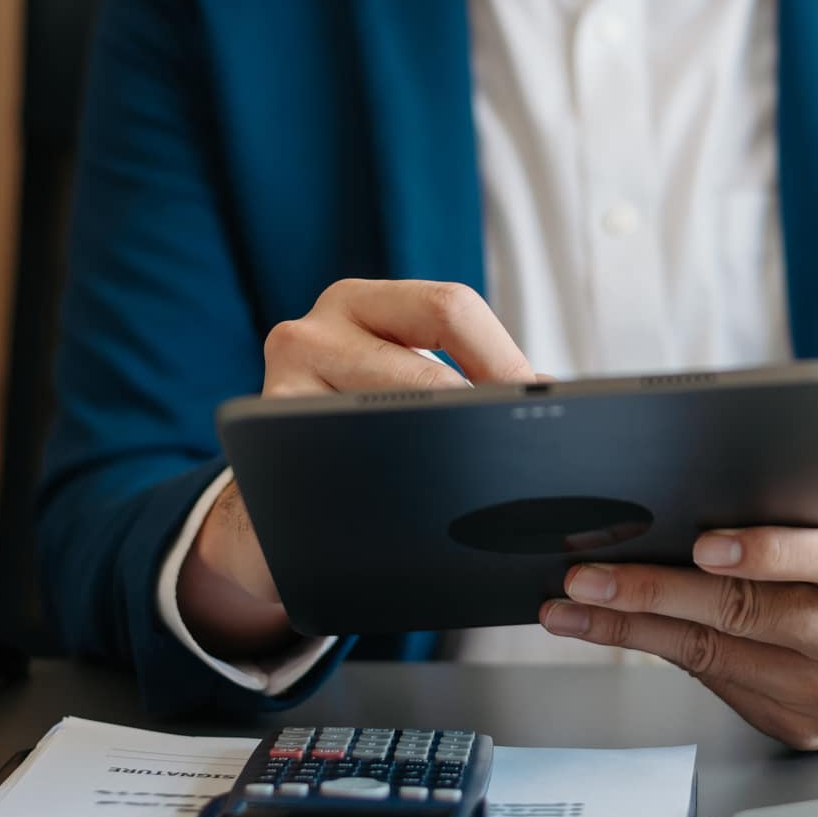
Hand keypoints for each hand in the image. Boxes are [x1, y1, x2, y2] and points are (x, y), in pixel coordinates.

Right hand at [180, 280, 535, 656]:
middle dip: (484, 420)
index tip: (544, 406)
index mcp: (361, 303)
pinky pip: (346, 468)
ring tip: (473, 490)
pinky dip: (392, 491)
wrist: (271, 509)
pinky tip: (414, 513)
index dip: (506, 360)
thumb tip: (551, 392)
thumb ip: (463, 376)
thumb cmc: (358, 437)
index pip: (452, 307)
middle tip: (517, 459)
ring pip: (392, 422)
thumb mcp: (403, 383)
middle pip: (427, 373)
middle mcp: (313, 328)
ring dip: (444, 461)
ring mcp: (282, 386)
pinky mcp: (265, 446)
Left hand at [539, 494, 817, 749]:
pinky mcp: (803, 728)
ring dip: (635, 629)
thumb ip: (804, 509)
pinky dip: (658, 652)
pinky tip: (612, 631)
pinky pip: (716, 684)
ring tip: (572, 607)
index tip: (703, 543)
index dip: (769, 552)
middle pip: (756, 616)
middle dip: (659, 592)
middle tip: (589, 577)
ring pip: (720, 656)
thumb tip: (700, 492)